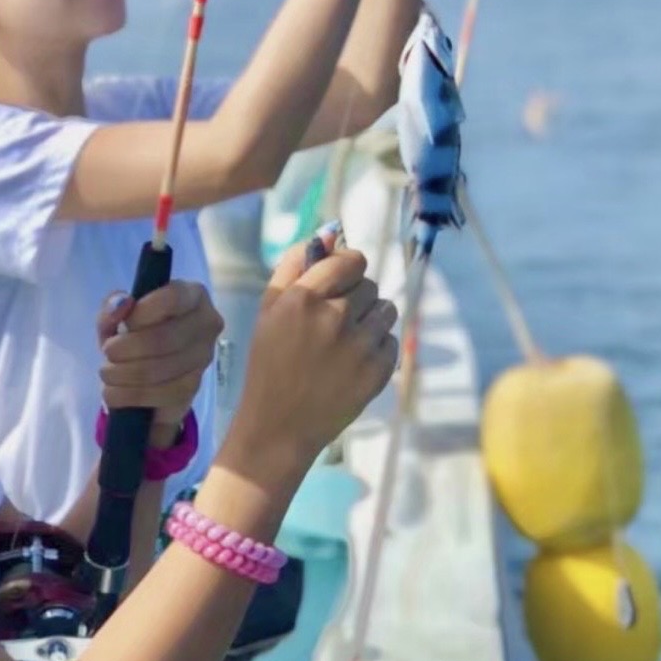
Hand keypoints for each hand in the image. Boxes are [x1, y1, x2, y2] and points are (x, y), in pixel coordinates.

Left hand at [95, 282, 224, 441]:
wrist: (147, 367)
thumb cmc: (134, 332)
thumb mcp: (117, 315)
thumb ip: (113, 306)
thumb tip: (121, 304)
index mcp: (193, 296)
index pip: (173, 298)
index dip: (141, 313)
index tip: (123, 323)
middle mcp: (207, 325)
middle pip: (164, 338)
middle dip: (125, 349)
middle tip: (108, 353)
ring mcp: (204, 359)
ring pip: (162, 369)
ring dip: (124, 374)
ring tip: (107, 373)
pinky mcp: (195, 388)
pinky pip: (163, 394)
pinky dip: (131, 396)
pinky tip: (114, 393)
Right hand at [228, 234, 398, 477]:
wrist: (279, 427)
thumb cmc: (269, 364)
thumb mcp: (268, 311)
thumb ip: (294, 266)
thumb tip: (329, 233)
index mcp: (303, 299)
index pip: (351, 260)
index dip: (349, 267)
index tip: (343, 278)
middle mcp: (335, 318)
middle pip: (369, 285)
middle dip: (356, 297)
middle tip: (336, 320)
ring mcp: (360, 346)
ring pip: (386, 310)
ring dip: (370, 320)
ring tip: (346, 341)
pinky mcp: (378, 370)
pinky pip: (391, 340)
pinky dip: (377, 348)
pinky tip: (352, 363)